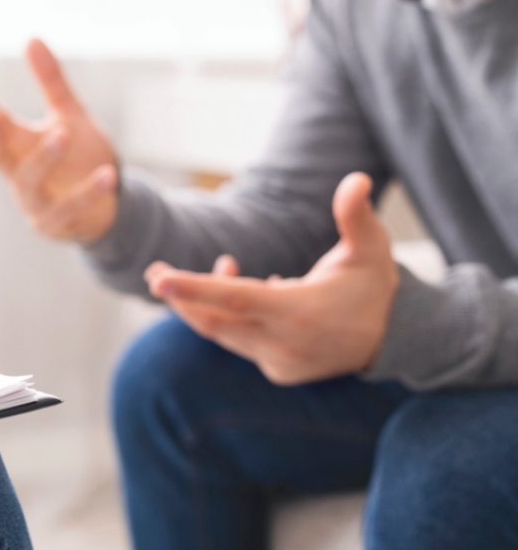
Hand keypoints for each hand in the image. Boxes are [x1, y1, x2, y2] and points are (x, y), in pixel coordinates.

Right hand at [0, 39, 118, 242]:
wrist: (106, 207)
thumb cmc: (79, 159)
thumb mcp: (68, 116)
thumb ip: (50, 82)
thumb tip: (31, 38)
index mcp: (16, 148)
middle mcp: (17, 175)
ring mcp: (34, 203)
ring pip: (30, 182)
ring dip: (45, 157)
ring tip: (63, 133)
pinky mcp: (57, 224)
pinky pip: (71, 208)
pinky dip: (88, 192)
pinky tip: (107, 174)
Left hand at [144, 173, 398, 384]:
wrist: (394, 341)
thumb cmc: (375, 286)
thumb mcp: (372, 248)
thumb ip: (356, 216)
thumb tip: (357, 178)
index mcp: (300, 312)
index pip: (235, 298)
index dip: (195, 288)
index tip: (159, 279)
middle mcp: (284, 343)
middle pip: (215, 319)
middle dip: (181, 295)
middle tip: (155, 272)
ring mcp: (278, 362)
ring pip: (222, 332)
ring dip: (204, 302)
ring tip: (210, 266)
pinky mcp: (276, 370)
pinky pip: (237, 341)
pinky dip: (226, 317)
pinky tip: (239, 286)